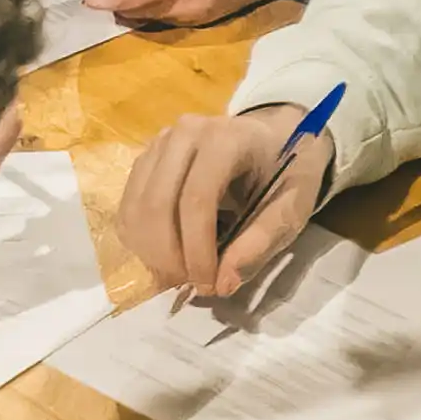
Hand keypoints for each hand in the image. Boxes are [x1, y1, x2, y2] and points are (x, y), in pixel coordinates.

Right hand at [115, 104, 338, 299]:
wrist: (273, 136)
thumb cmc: (288, 171)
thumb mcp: (292, 208)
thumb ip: (260, 242)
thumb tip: (223, 283)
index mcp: (226, 139)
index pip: (196, 200)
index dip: (196, 251)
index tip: (209, 285)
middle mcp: (183, 133)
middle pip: (157, 204)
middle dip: (169, 257)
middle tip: (191, 285)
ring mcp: (159, 143)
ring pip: (136, 207)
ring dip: (151, 252)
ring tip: (179, 274)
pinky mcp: (146, 157)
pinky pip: (128, 206)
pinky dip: (139, 240)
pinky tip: (163, 256)